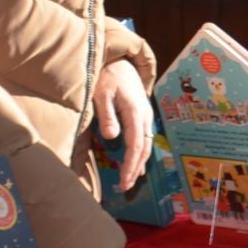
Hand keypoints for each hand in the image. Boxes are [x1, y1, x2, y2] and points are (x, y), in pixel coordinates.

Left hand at [94, 59, 152, 192]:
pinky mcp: (142, 115)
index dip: (131, 165)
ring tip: (130, 180)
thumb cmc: (107, 76)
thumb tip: (112, 137)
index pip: (136, 144)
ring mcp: (146, 115)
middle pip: (144, 148)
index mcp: (135, 112)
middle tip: (125, 187)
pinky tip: (137, 163)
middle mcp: (145, 115)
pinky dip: (141, 153)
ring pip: (147, 144)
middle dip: (136, 169)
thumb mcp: (101, 93)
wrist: (120, 61)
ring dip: (139, 163)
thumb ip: (107, 115)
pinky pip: (145, 138)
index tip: (124, 180)